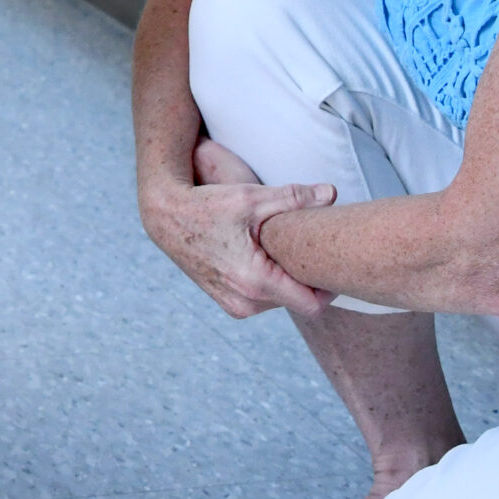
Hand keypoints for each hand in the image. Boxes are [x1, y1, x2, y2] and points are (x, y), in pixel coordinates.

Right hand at [138, 136, 335, 317]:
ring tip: (283, 252)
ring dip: (288, 282)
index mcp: (255, 281)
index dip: (329, 287)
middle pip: (299, 302)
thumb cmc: (207, 205)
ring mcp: (234, 306)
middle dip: (307, 280)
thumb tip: (332, 192)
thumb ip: (296, 198)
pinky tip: (266, 259)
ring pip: (282, 302)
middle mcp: (245, 302)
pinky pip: (264, 301)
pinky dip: (271, 284)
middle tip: (307, 249)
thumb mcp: (251, 198)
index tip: (330, 263)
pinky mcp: (228, 304)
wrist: (166, 217)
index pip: (313, 304)